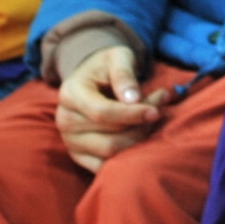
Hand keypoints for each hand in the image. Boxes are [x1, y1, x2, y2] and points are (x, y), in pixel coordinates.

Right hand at [53, 45, 169, 172]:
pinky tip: (141, 136)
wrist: (94, 78)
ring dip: (139, 138)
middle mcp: (64, 120)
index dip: (133, 114)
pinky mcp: (79, 155)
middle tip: (160, 106)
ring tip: (153, 117)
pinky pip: (105, 166)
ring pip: (111, 152)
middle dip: (141, 123)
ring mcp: (70, 141)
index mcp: (70, 94)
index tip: (156, 110)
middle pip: (110, 135)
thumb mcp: (118, 57)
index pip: (103, 113)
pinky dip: (128, 156)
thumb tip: (133, 99)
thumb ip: (124, 74)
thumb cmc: (108, 66)